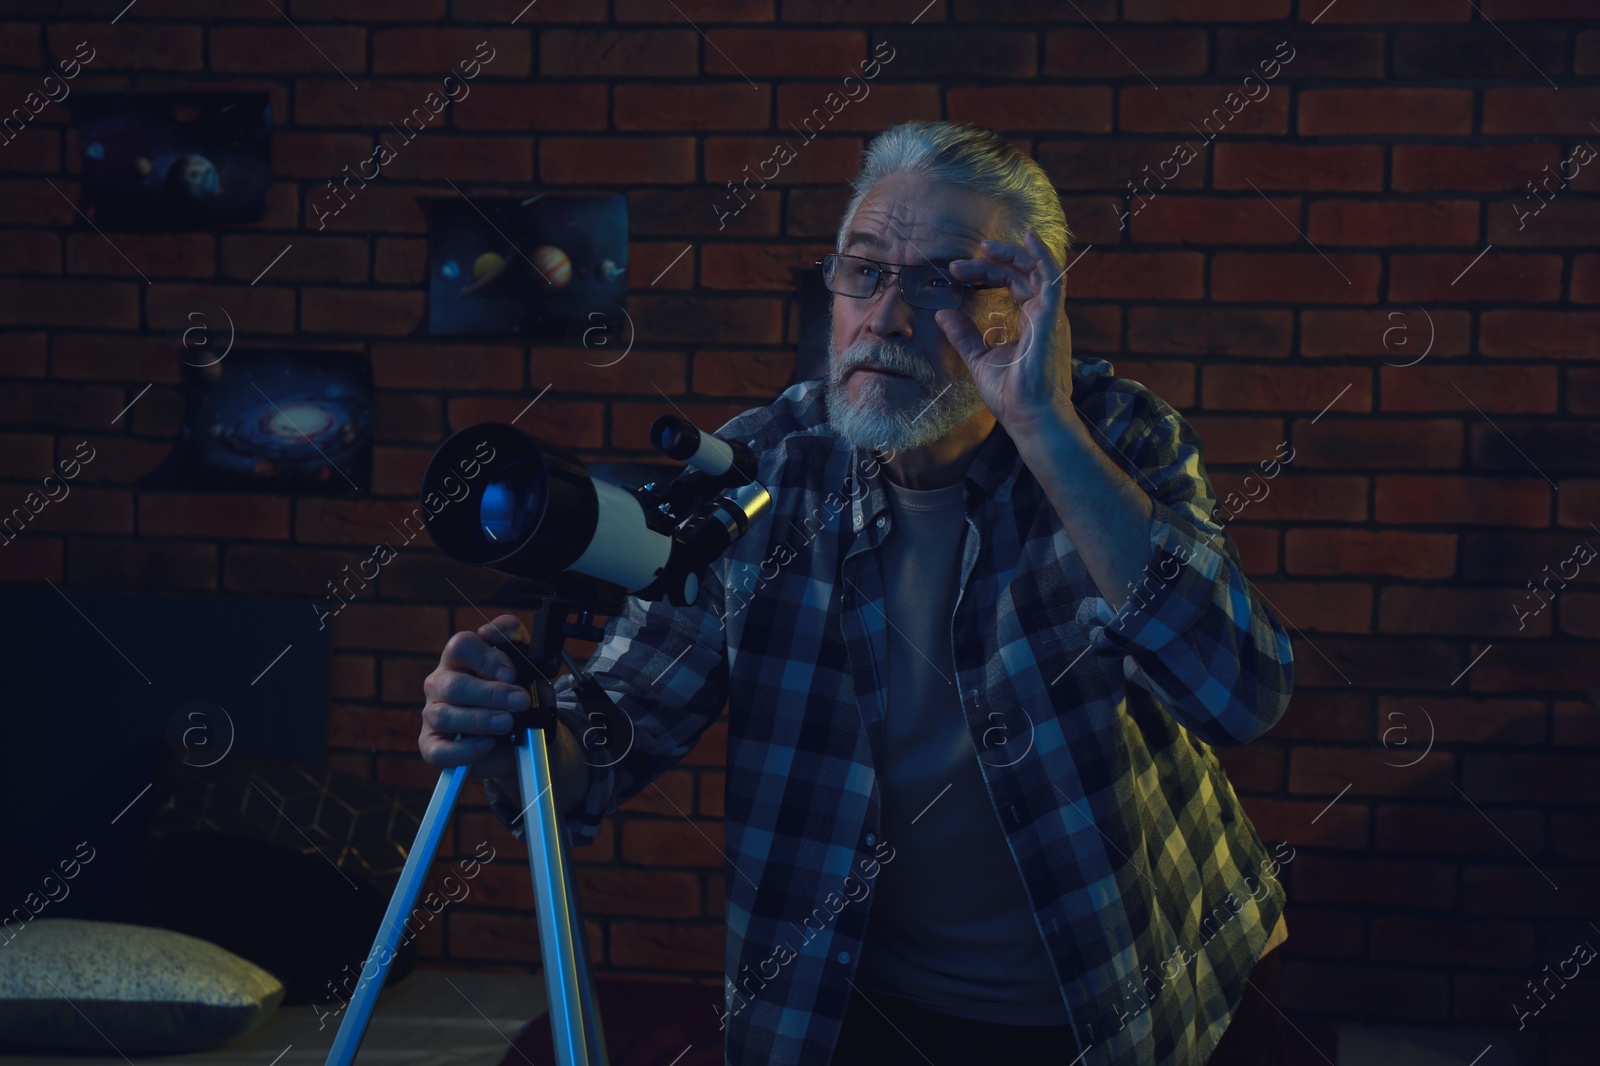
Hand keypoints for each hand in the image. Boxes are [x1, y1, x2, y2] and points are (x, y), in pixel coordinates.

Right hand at [419, 613, 531, 780]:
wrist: (520, 734)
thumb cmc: (514, 692)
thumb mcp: (523, 660)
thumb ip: (512, 636)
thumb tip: (490, 631)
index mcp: (458, 658)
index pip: (460, 646)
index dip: (486, 658)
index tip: (511, 673)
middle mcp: (440, 684)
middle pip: (454, 685)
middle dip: (492, 694)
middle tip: (520, 702)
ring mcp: (433, 715)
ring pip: (445, 716)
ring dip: (481, 720)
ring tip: (508, 723)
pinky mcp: (433, 745)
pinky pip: (439, 750)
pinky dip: (464, 750)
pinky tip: (487, 744)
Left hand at [934, 227, 1080, 442]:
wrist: (1029, 418)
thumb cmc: (1011, 395)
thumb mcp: (979, 358)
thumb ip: (964, 334)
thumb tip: (942, 314)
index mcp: (1030, 321)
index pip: (1012, 283)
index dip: (986, 272)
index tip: (956, 272)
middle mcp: (1043, 314)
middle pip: (1021, 273)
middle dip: (993, 262)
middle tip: (961, 262)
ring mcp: (1050, 315)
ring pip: (1037, 270)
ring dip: (1013, 254)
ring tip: (986, 245)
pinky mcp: (1051, 320)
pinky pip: (1053, 280)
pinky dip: (1043, 257)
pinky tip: (1028, 240)